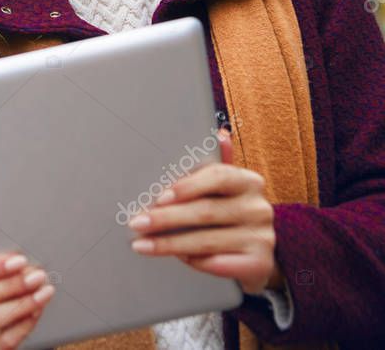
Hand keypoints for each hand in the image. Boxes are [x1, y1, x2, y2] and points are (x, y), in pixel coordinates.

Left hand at [127, 129, 282, 293]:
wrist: (258, 253)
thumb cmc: (229, 213)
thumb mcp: (224, 188)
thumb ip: (215, 165)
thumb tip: (219, 134)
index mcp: (247, 181)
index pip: (217, 176)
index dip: (187, 186)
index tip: (159, 197)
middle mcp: (258, 207)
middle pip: (206, 211)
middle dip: (166, 218)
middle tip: (136, 223)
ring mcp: (262, 237)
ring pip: (207, 241)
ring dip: (170, 244)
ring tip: (142, 245)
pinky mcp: (260, 264)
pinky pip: (219, 264)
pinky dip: (194, 262)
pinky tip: (175, 260)